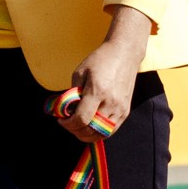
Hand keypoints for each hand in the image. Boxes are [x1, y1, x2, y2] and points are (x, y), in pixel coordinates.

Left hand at [62, 7, 150, 143]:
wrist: (124, 54)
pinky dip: (99, 133)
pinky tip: (90, 127)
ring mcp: (120, 108)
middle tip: (68, 124)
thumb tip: (67, 111)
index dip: (68, 124)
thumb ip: (72, 94)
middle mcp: (111, 102)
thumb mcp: (80, 72)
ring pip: (102, 134)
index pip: (81, 119)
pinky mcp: (126, 110)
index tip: (61, 120)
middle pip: (91, 129)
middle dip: (75, 130)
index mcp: (97, 91)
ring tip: (78, 127)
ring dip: (87, 135)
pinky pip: (111, 130)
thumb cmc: (100, 60)